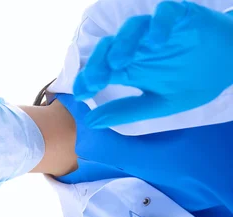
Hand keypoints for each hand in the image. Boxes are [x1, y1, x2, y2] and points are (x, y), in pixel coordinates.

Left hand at [73, 1, 232, 128]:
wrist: (231, 66)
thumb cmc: (192, 82)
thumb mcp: (159, 103)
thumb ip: (127, 111)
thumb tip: (91, 121)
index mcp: (130, 68)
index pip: (100, 70)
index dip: (87, 79)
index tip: (81, 93)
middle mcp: (138, 47)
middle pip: (109, 47)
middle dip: (98, 63)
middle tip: (95, 79)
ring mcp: (157, 30)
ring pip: (132, 28)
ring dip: (123, 43)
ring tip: (118, 62)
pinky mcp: (180, 16)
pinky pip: (165, 13)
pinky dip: (158, 25)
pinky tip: (155, 42)